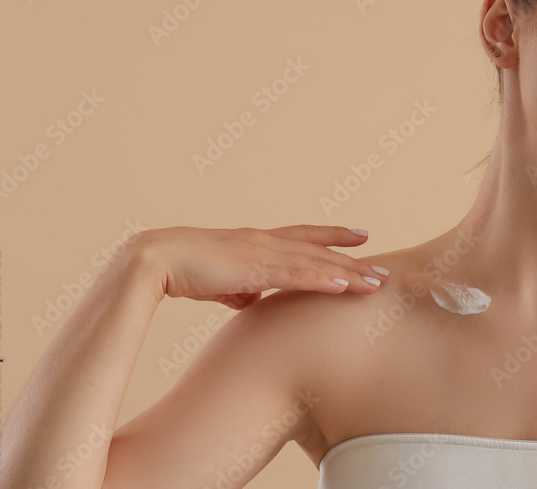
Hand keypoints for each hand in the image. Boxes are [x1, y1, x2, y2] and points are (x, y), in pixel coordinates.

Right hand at [129, 224, 385, 309]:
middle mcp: (264, 242)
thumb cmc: (181, 271)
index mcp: (255, 243)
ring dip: (349, 273)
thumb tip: (251, 301)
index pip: (303, 237)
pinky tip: (345, 285)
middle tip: (383, 270)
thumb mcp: (218, 283)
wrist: (153, 262)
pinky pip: (297, 275)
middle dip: (353, 259)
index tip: (360, 236)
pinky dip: (323, 280)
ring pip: (315, 263)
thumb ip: (238, 289)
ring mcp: (262, 252)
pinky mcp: (255, 269)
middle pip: (318, 250)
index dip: (332, 237)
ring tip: (377, 282)